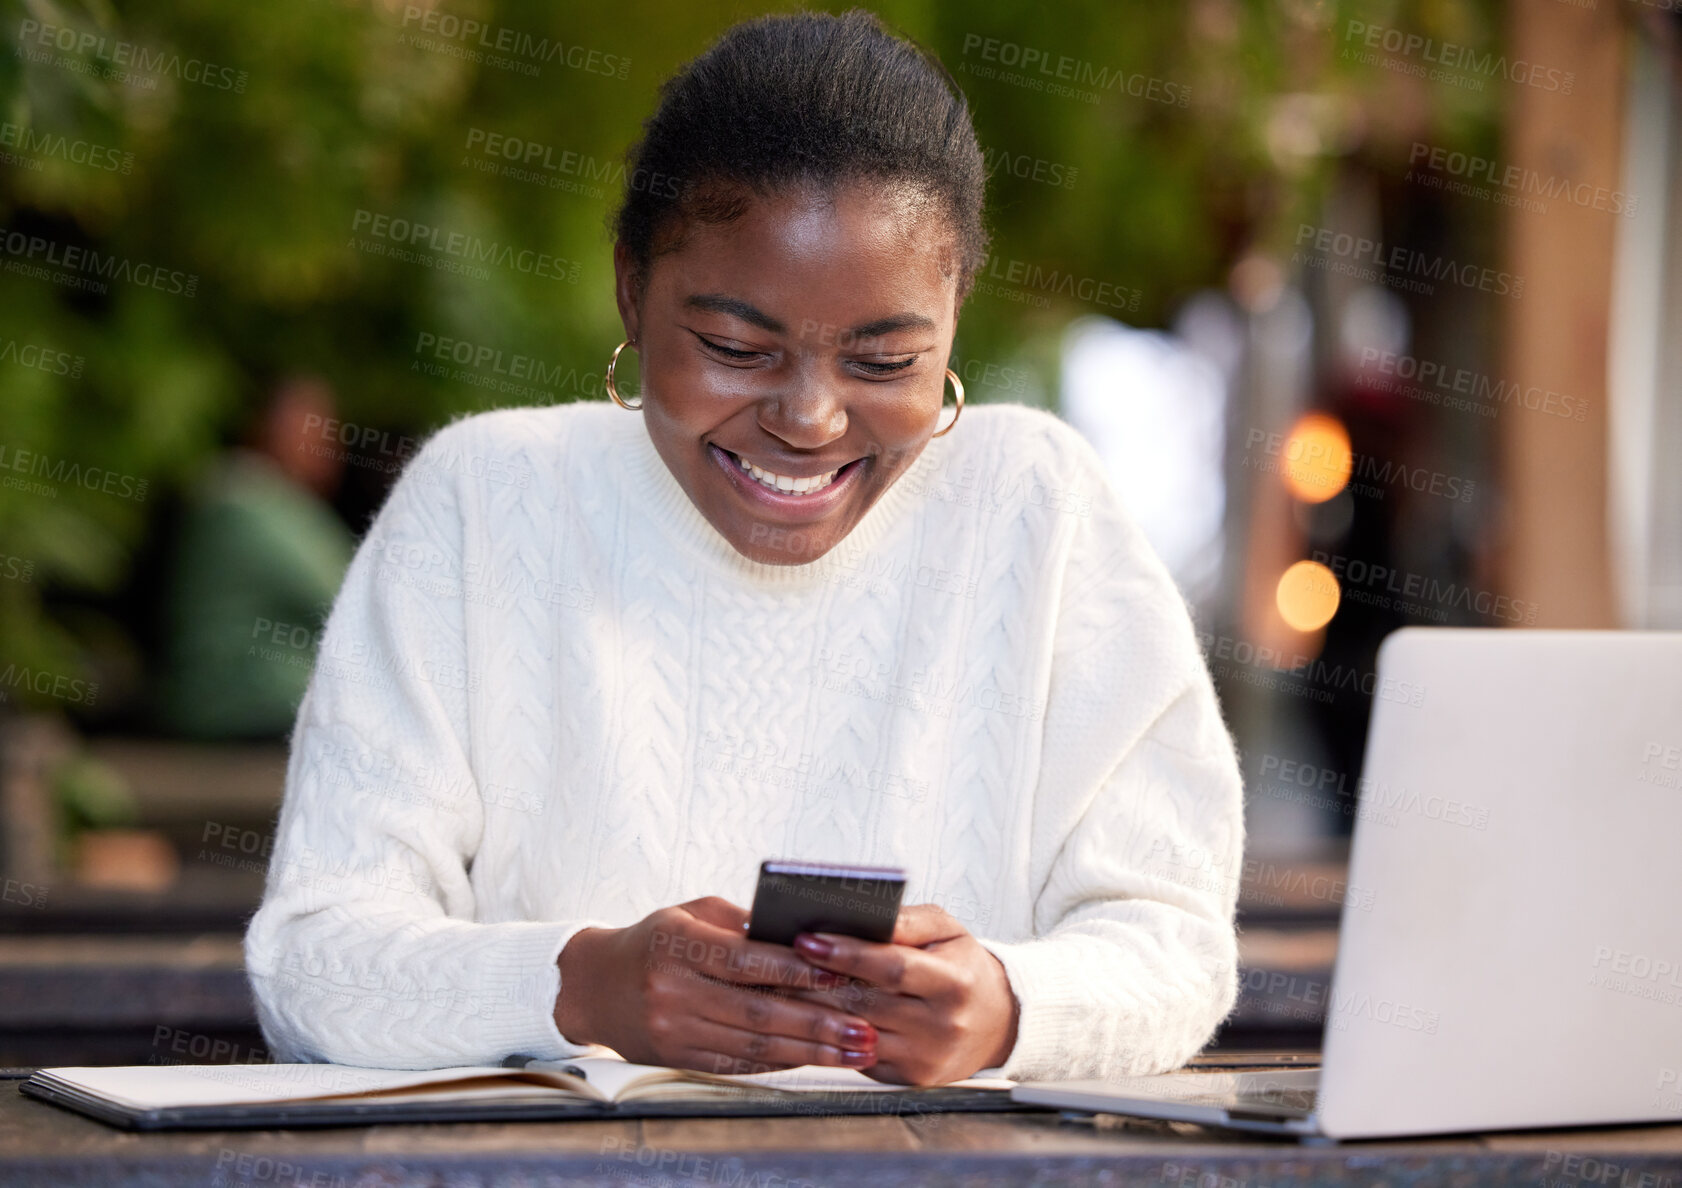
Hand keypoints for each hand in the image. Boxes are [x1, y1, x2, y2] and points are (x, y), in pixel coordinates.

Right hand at [553, 896, 880, 1075]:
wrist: (593, 986)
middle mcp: (673, 991)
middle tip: (864, 1027)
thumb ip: (745, 925)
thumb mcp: (692, 915)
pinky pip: (737, 1064)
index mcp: (678, 945)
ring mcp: (673, 1031)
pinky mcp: (677, 1058)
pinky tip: (814, 1058)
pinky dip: (781, 1063)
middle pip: (756, 1011)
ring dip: (810, 1051)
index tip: (841, 972)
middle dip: (818, 1023)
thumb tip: (806, 938)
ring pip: (753, 1045)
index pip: (746, 960)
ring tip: (854, 1049)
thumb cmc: (656, 941)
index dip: (796, 969)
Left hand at [784, 903, 1018, 1085]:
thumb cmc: (961, 966)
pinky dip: (825, 1034)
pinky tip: (799, 1013)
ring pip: (852, 1033)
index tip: (806, 938)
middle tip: (772, 959)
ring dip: (809, 1008)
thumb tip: (863, 913)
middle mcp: (941, 1027)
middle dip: (813, 981)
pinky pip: (855, 1056)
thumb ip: (907, 921)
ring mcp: (923, 1059)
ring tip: (775, 982)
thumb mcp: (947, 931)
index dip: (846, 954)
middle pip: (864, 1003)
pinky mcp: (907, 1079)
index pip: (892, 967)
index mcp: (954, 984)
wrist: (997, 1021)